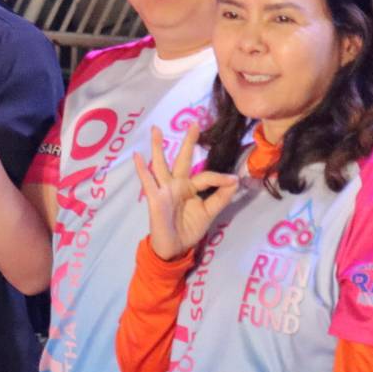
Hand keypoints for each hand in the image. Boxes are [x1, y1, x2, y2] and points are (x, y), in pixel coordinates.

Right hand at [132, 122, 238, 260]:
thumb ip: (221, 197)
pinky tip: (137, 155)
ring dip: (158, 147)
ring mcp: (164, 189)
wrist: (174, 248)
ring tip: (156, 129)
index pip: (206, 176)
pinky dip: (141, 169)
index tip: (234, 180)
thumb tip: (235, 180)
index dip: (220, 178)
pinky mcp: (155, 197)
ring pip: (161, 164)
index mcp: (190, 187)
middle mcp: (177, 184)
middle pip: (182, 159)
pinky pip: (147, 181)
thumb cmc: (189, 229)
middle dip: (188, 142)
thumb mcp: (209, 213)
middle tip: (193, 123)